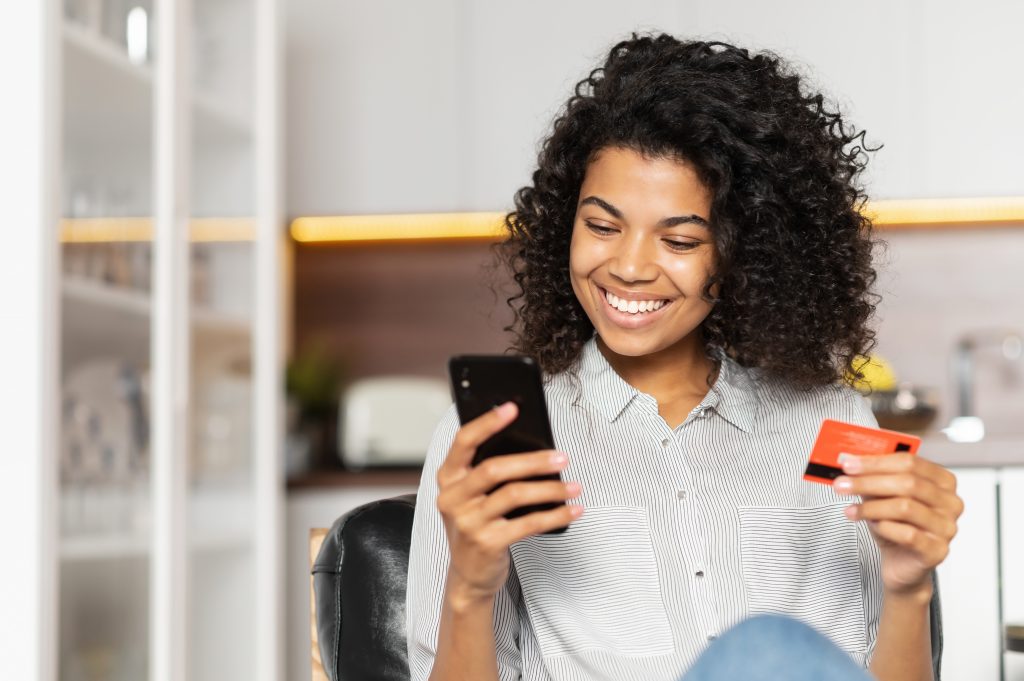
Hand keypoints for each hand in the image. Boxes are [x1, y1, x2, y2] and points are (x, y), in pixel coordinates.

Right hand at [435, 401, 582, 605]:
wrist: (468, 575)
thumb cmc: (477, 524)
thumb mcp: (472, 497)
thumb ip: (488, 473)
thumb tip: (532, 446)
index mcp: (448, 478)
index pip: (464, 441)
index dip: (487, 422)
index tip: (513, 407)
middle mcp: (453, 498)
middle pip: (494, 468)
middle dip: (533, 460)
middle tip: (562, 458)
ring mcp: (468, 522)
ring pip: (514, 494)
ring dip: (550, 489)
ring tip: (573, 486)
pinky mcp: (487, 543)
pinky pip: (529, 524)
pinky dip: (555, 515)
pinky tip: (573, 510)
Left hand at [833, 453, 963, 596]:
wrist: (901, 562)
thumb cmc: (894, 524)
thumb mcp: (881, 496)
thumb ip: (871, 477)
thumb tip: (849, 462)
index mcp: (942, 480)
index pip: (910, 462)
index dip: (876, 462)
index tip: (847, 464)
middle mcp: (950, 502)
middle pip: (908, 483)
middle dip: (868, 482)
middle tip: (841, 485)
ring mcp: (947, 527)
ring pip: (905, 508)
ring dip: (871, 507)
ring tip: (851, 510)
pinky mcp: (938, 550)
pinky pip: (907, 534)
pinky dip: (883, 528)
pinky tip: (871, 526)